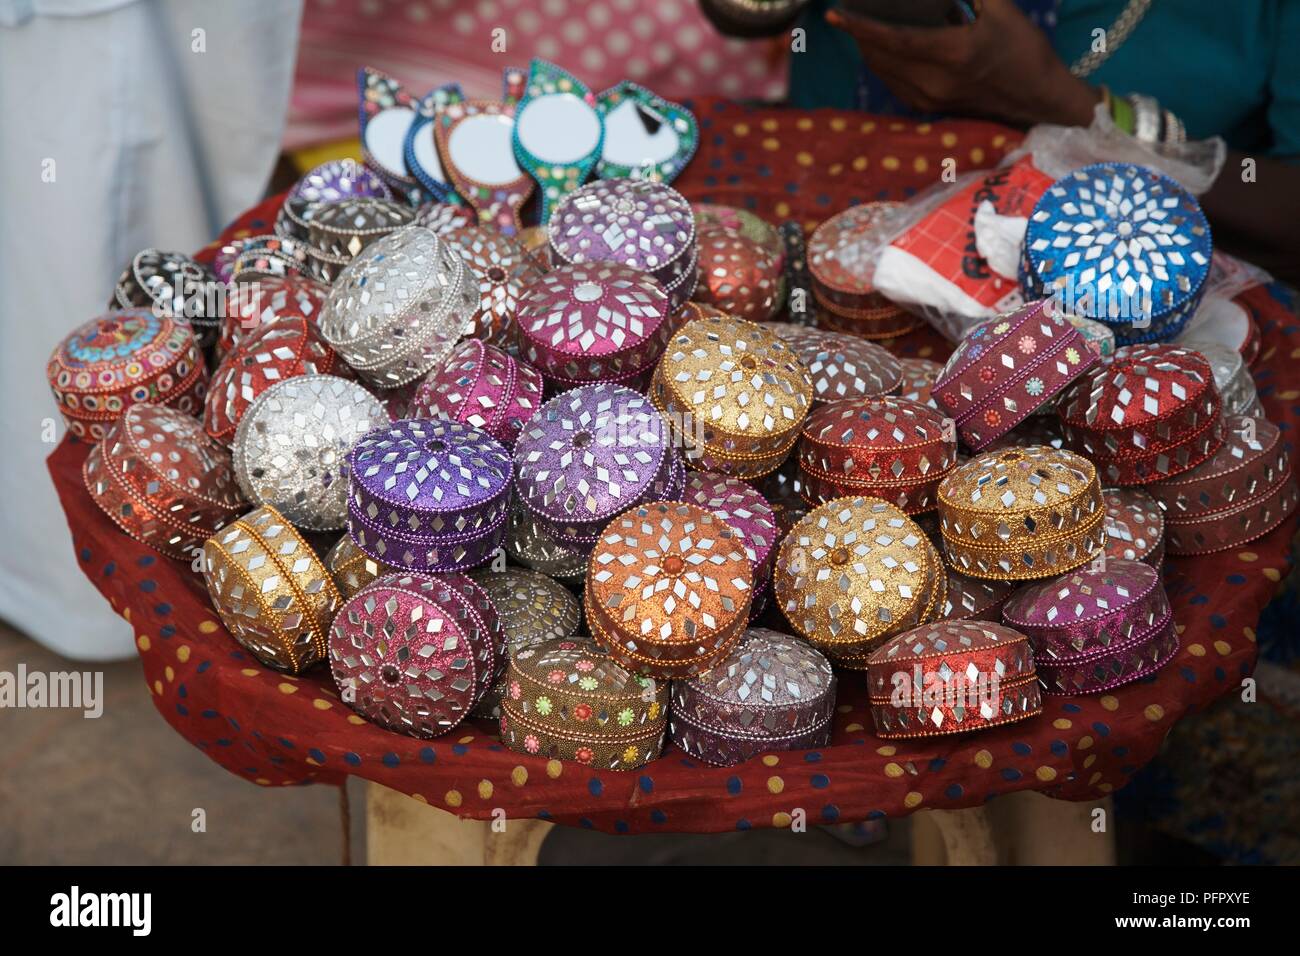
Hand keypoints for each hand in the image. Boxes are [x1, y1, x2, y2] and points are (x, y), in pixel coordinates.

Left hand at [826, 0, 1101, 127]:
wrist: (1038, 98)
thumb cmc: (1023, 48)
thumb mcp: (1001, 7)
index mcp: (951, 53)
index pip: (893, 39)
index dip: (860, 26)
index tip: (834, 14)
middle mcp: (934, 81)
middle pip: (879, 56)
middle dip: (859, 33)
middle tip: (849, 11)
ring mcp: (930, 98)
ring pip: (883, 72)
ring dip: (868, 49)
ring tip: (863, 26)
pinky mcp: (930, 107)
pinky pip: (893, 84)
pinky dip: (882, 64)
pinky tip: (882, 48)